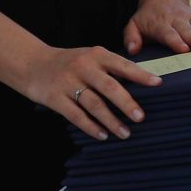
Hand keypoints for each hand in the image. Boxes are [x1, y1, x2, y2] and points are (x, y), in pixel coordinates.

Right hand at [24, 44, 158, 140]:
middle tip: (140, 117)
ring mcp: (68, 83)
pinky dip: (91, 127)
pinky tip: (102, 135)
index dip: (140, 75)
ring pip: (94, 105)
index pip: (122, 65)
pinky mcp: (55, 98)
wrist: (33, 64)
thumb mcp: (90, 57)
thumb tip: (141, 84)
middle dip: (127, 103)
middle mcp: (83, 67)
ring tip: (125, 133)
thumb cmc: (70, 63)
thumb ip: (110, 68)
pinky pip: (76, 115)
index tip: (158, 83)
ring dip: (111, 121)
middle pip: (109, 87)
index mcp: (96, 55)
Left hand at [124, 0, 190, 56]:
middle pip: (187, 29)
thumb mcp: (133, 25)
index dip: (176, 41)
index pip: (168, 33)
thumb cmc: (146, 19)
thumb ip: (131, 37)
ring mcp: (189, 17)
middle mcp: (176, 19)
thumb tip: (133, 50)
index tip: (184, 49)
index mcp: (159, 24)